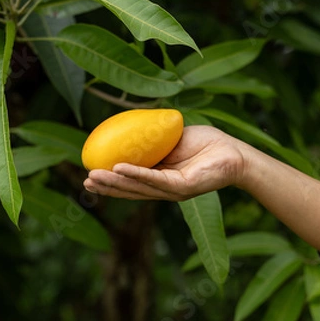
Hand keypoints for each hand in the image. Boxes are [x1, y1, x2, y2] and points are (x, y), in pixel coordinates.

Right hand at [83, 125, 249, 200]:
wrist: (234, 151)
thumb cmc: (204, 143)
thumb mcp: (170, 139)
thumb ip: (150, 140)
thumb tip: (127, 129)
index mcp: (159, 178)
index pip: (130, 183)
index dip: (110, 182)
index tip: (89, 175)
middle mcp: (163, 189)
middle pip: (130, 189)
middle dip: (106, 186)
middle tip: (85, 180)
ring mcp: (173, 190)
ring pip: (138, 187)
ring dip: (114, 183)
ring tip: (93, 177)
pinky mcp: (184, 188)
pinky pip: (155, 179)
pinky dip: (136, 174)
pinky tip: (118, 169)